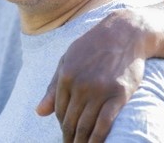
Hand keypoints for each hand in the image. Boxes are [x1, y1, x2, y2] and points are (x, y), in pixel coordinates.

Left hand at [36, 9, 153, 142]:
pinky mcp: (119, 95)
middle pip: (71, 120)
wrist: (125, 32)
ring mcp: (99, 90)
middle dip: (69, 137)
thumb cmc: (93, 46)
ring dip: (82, 141)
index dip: (61, 125)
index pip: (59, 110)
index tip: (65, 134)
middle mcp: (80, 85)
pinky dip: (98, 139)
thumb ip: (53, 87)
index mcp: (65, 76)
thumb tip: (38, 112)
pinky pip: (105, 123)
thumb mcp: (67, 60)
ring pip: (86, 125)